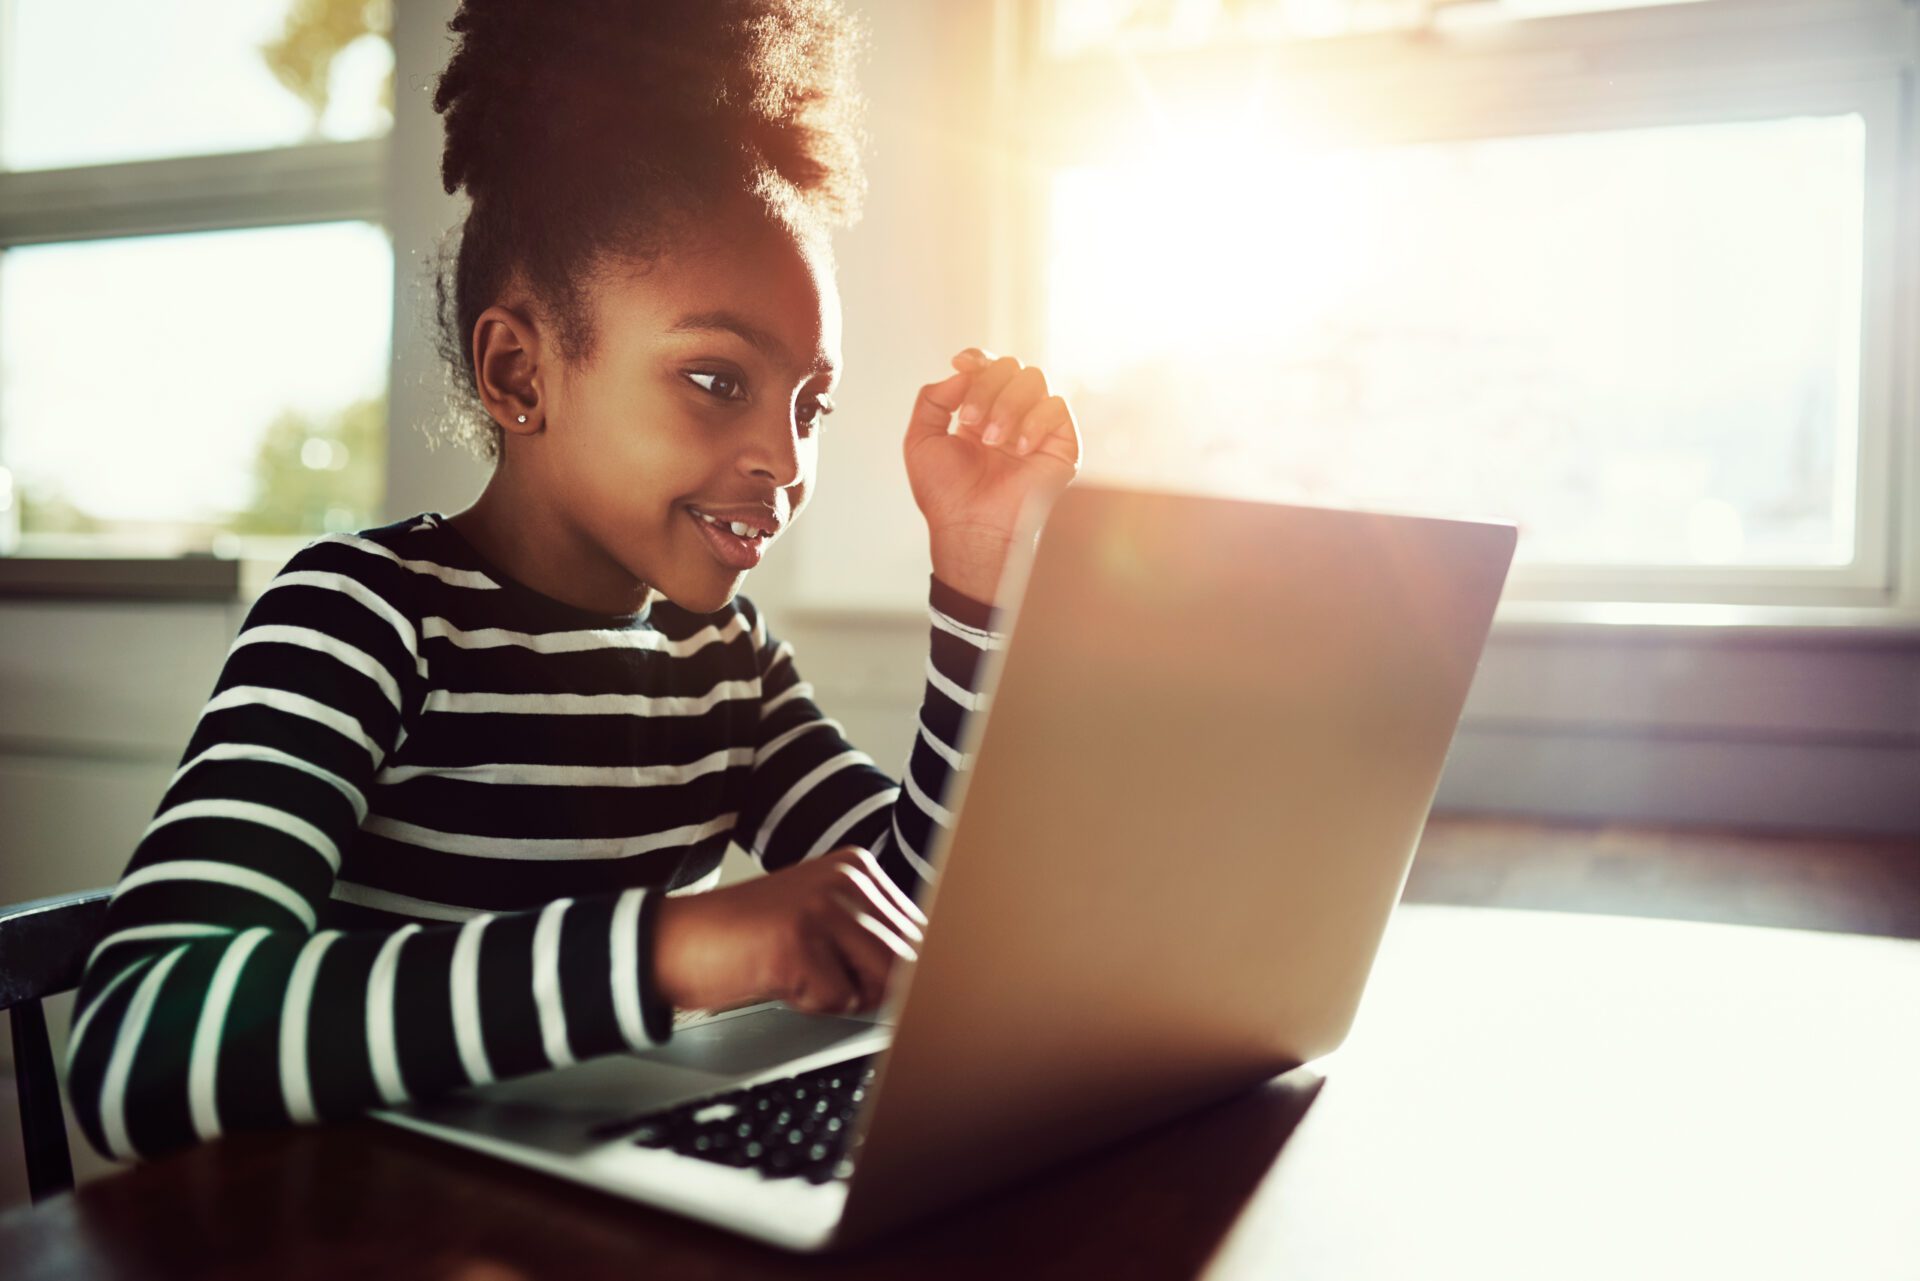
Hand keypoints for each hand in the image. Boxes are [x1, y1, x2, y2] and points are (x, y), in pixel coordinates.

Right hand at [650, 847, 927, 1015]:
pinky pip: (839, 1000)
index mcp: (858, 867)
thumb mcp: (823, 923)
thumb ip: (874, 939)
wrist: (678, 941)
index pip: (919, 931)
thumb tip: (929, 976)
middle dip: (872, 985)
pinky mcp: (797, 941)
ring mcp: (822, 906)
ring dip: (842, 993)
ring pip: (882, 981)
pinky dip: (810, 1004)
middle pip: (907, 958)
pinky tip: (777, 976)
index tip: (865, 974)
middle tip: (819, 975)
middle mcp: (846, 878)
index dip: (897, 969)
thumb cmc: (750, 941)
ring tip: (800, 970)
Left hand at [904, 349, 1081, 602]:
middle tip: (970, 422)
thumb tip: (962, 372)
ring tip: (991, 440)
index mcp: (982, 413)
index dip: (977, 358)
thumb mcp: (921, 439)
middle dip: (986, 387)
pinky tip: (1018, 449)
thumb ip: (933, 398)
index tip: (960, 363)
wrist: (969, 527)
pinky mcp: (1063, 445)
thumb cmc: (945, 494)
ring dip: (1007, 404)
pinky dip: (1034, 421)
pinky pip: (1057, 406)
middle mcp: (1012, 417)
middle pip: (1011, 366)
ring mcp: (1038, 429)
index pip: (989, 367)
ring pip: (1034, 379)